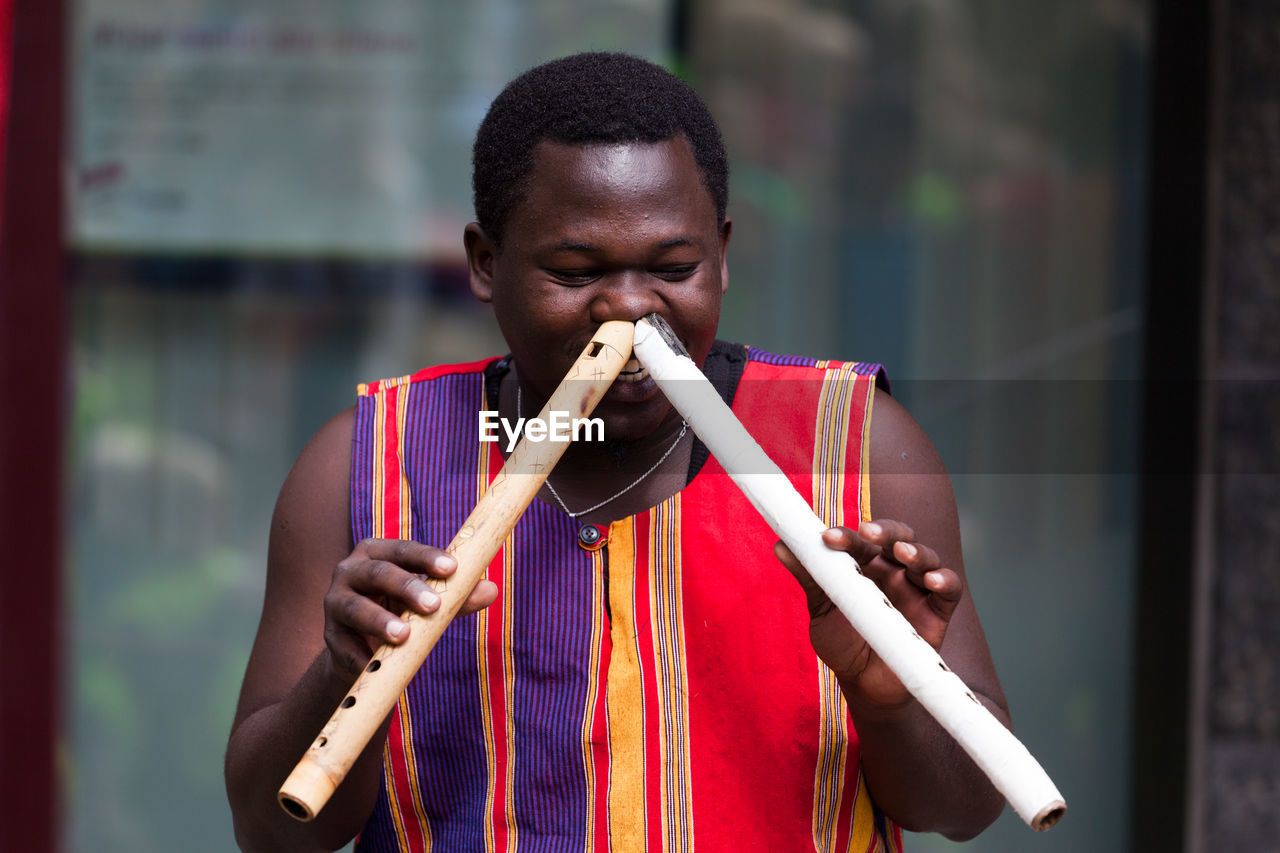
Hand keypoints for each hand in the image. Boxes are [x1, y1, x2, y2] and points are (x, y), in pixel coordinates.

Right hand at [323, 538, 497, 678]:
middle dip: (407, 588)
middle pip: (378, 574)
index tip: (453, 568)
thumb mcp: (430, 601)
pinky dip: (359, 656)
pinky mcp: (329, 635)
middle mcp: (351, 570)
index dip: (427, 557)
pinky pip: (342, 645)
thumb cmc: (402, 611)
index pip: (404, 549)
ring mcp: (335, 602)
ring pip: (354, 607)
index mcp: (377, 553)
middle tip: (434, 605)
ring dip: (379, 621)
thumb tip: (490, 589)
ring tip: (403, 635)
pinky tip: (373, 666)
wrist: (363, 647)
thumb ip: (457, 595)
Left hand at [774, 519, 963, 713]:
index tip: (826, 538)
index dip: (845, 535)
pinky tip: (932, 580)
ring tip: (902, 553)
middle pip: (897, 537)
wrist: (865, 687)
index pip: (859, 540)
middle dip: (884, 531)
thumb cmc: (843, 642)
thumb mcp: (823, 609)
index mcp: (865, 563)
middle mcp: (893, 570)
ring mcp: (916, 589)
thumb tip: (781, 544)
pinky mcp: (937, 612)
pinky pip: (949, 589)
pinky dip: (945, 580)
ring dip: (916, 551)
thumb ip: (810, 576)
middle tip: (867, 533)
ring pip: (925, 558)